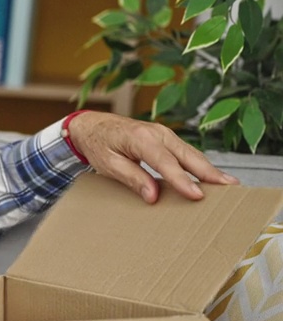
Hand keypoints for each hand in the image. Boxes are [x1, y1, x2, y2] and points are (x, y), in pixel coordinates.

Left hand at [68, 112, 238, 202]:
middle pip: (187, 155)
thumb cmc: (98, 144)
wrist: (91, 126)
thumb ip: (132, 178)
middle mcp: (157, 133)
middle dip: (209, 172)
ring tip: (228, 184)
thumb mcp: (108, 164)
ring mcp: (163, 134)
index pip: (165, 162)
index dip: (181, 180)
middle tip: (229, 187)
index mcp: (140, 138)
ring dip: (209, 169)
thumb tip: (153, 195)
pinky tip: (210, 176)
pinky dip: (199, 164)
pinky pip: (185, 153)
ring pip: (191, 153)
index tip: (196, 195)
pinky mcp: (165, 138)